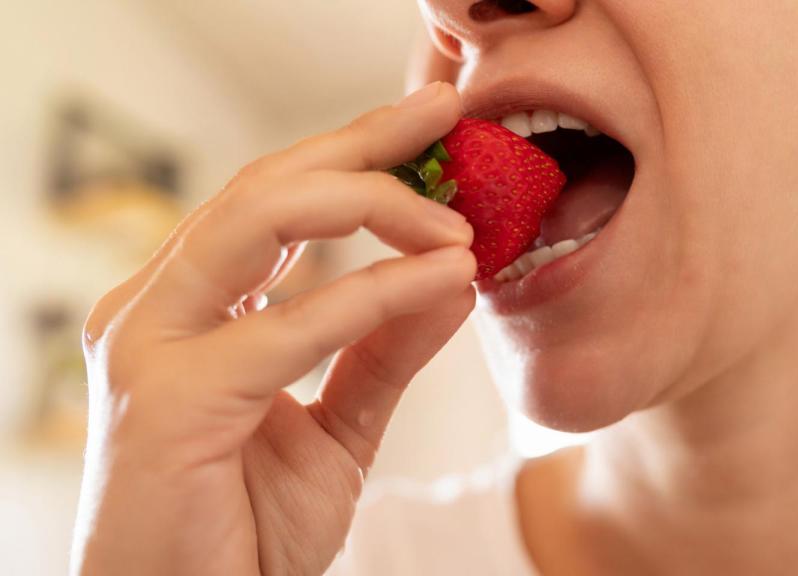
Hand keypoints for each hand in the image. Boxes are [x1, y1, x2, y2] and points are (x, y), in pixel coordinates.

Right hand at [71, 83, 474, 575]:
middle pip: (263, 186)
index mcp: (188, 307)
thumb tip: (449, 278)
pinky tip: (444, 278)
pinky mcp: (168, 398)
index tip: (429, 125)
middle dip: (360, 140)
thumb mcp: (338, 426)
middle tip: (443, 112)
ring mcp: (148, 346)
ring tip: (458, 216)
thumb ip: (385, 349)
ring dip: (372, 202)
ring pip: (259, 219)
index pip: (273, 201)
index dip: (353, 153)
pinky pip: (288, 325)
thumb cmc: (245, 529)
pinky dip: (374, 292)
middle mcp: (155, 308)